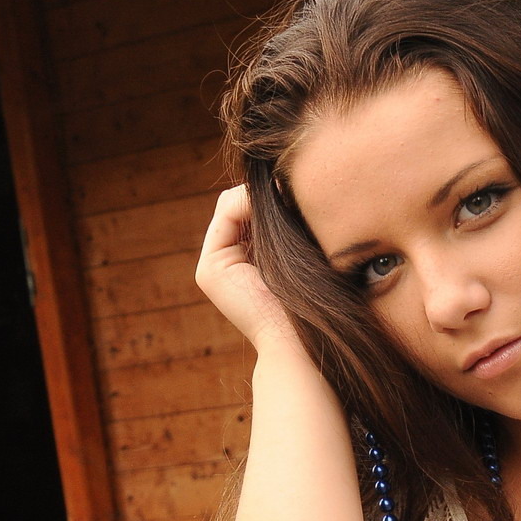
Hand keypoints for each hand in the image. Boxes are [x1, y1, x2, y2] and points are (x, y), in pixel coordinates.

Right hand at [194, 184, 304, 356]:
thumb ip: (287, 223)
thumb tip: (289, 180)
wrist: (298, 340)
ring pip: (233, 204)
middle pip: (240, 205)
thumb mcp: (301, 254)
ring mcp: (212, 267)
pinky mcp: (209, 268)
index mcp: (246, 265)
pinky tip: (273, 206)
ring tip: (287, 199)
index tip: (300, 192)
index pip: (251, 212)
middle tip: (294, 189)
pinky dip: (251, 201)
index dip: (273, 197)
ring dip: (260, 197)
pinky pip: (228, 211)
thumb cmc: (311, 302)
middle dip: (265, 196)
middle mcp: (225, 265)